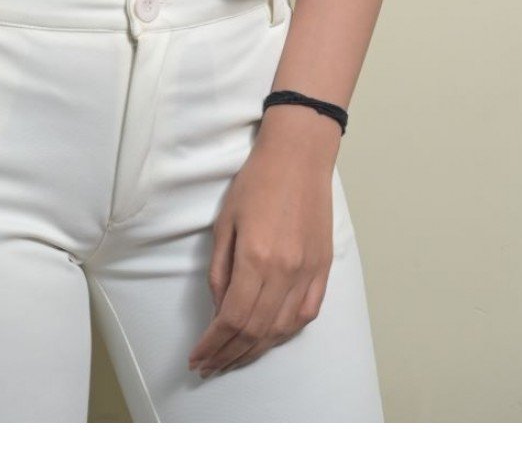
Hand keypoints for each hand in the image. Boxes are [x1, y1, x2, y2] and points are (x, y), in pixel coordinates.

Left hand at [187, 118, 337, 377]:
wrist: (299, 156)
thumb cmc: (258, 180)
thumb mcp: (225, 221)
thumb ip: (220, 269)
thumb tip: (219, 308)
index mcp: (256, 257)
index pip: (231, 318)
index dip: (213, 344)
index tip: (198, 357)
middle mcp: (285, 272)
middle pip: (255, 331)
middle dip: (229, 354)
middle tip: (210, 366)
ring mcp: (308, 272)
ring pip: (281, 329)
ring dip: (255, 350)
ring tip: (234, 359)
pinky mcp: (323, 269)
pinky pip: (305, 314)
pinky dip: (285, 333)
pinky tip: (269, 338)